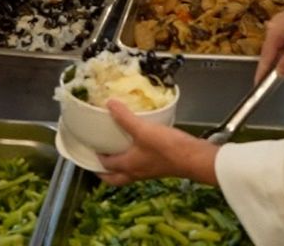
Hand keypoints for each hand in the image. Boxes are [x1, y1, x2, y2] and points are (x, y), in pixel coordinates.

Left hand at [96, 101, 218, 185]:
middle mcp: (136, 172)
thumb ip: (125, 117)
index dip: (96, 158)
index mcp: (127, 165)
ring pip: (128, 174)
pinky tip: (139, 147)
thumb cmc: (166, 147)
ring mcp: (148, 172)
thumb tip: (109, 104)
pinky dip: (134, 161)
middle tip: (99, 162)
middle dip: (105, 173)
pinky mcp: (159, 167)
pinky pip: (141, 167)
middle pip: (115, 179)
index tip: (90, 149)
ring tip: (117, 153)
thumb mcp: (143, 129)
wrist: (193, 158)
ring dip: (120, 168)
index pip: (106, 166)